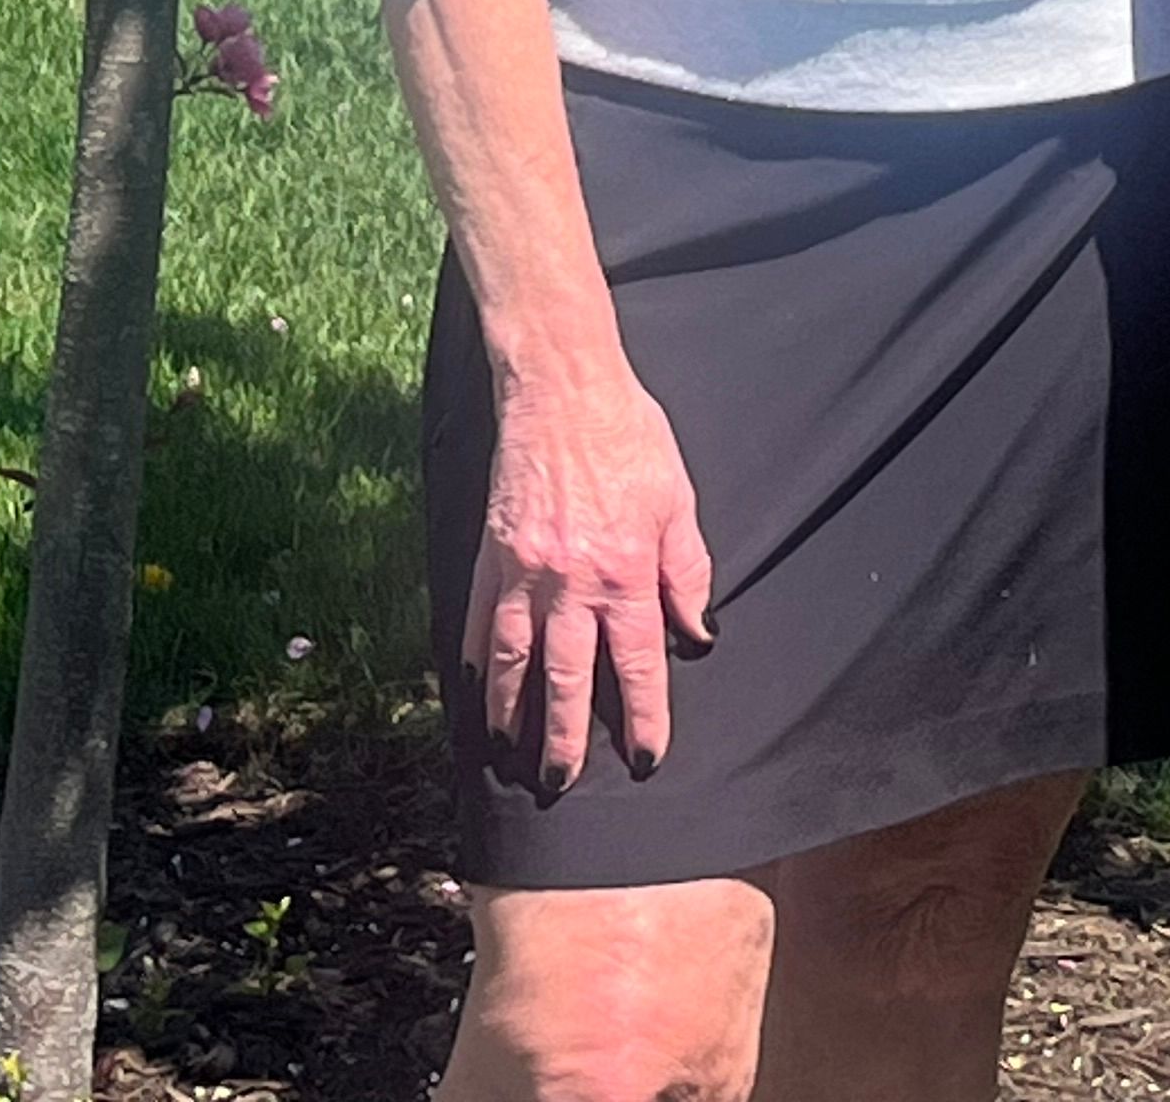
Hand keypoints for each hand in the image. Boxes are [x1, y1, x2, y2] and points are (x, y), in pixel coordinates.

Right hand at [470, 352, 715, 784]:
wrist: (563, 388)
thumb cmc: (630, 437)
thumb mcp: (678, 499)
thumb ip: (688, 570)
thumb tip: (697, 631)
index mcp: (626, 570)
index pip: (637, 663)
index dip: (643, 716)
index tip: (645, 756)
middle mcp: (572, 581)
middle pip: (567, 678)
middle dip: (565, 736)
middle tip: (560, 780)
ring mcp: (524, 570)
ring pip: (512, 660)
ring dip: (510, 712)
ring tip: (509, 751)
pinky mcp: (491, 552)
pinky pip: (476, 618)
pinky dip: (472, 658)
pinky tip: (472, 687)